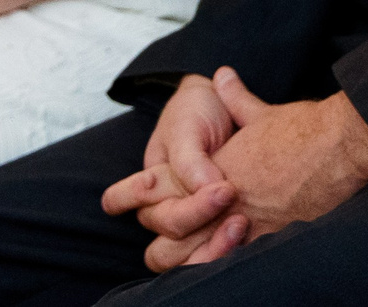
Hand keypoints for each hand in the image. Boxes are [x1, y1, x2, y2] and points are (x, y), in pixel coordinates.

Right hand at [98, 76, 243, 252]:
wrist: (231, 110)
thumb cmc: (199, 113)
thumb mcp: (189, 125)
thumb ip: (190, 159)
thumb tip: (205, 188)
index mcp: (148, 182)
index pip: (119, 199)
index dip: (134, 196)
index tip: (156, 178)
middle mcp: (163, 207)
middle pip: (163, 229)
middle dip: (192, 215)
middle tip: (227, 191)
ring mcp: (190, 224)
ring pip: (184, 257)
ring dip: (209, 246)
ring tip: (239, 222)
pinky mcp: (215, 233)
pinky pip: (214, 257)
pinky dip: (228, 249)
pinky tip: (248, 233)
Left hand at [102, 69, 367, 271]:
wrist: (339, 145)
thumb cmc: (303, 128)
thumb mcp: (263, 112)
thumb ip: (237, 99)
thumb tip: (222, 74)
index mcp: (213, 168)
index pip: (164, 194)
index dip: (151, 202)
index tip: (152, 204)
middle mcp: (221, 200)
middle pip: (171, 237)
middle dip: (166, 244)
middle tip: (173, 242)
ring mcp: (244, 223)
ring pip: (196, 258)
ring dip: (193, 259)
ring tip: (200, 255)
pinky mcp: (269, 238)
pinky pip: (233, 263)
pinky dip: (225, 263)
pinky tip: (230, 260)